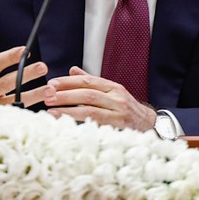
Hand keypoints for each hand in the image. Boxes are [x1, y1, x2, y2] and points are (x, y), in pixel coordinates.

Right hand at [0, 15, 47, 103]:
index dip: (9, 58)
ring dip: (33, 96)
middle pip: (6, 83)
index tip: (24, 50)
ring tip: (50, 89)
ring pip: (13, 101)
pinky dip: (29, 111)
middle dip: (25, 74)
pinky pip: (14, 114)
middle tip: (43, 66)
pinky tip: (46, 106)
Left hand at [42, 66, 156, 130]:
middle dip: (65, 95)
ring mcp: (118, 113)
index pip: (87, 81)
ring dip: (69, 111)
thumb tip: (72, 70)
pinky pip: (97, 125)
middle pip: (87, 94)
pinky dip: (80, 124)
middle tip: (48, 97)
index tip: (51, 84)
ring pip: (90, 110)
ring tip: (52, 112)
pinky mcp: (118, 128)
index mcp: (113, 87)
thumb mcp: (112, 92)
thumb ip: (92, 82)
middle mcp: (116, 98)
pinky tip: (67, 125)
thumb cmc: (126, 108)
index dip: (68, 82)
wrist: (150, 125)